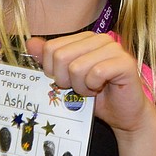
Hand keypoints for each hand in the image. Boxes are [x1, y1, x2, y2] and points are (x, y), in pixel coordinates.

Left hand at [26, 33, 150, 134]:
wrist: (124, 116)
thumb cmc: (96, 97)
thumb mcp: (67, 79)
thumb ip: (50, 60)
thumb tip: (31, 43)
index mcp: (85, 38)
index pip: (51, 48)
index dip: (52, 71)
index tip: (66, 81)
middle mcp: (100, 39)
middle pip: (61, 56)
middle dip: (65, 80)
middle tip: (79, 88)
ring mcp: (114, 49)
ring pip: (77, 66)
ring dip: (81, 86)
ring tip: (92, 89)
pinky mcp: (125, 63)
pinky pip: (96, 73)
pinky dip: (93, 87)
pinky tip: (102, 89)